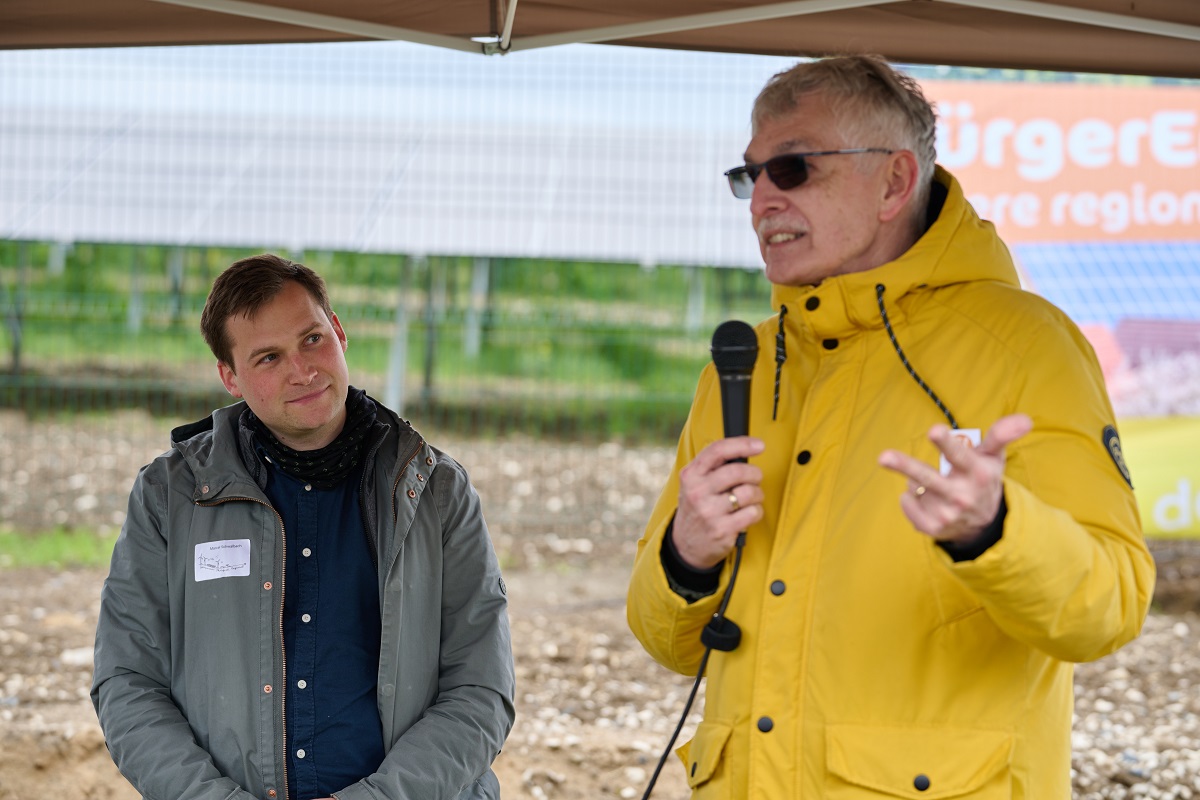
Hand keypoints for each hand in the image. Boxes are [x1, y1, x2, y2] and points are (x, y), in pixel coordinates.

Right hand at [672, 436, 765, 568]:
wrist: (685, 546)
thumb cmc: (696, 509)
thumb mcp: (693, 484)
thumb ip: (712, 467)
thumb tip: (744, 450)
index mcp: (690, 476)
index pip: (717, 451)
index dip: (742, 444)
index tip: (759, 445)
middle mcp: (697, 492)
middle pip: (738, 471)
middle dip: (754, 474)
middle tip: (755, 478)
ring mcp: (709, 512)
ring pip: (749, 492)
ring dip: (757, 494)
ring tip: (751, 498)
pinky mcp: (722, 530)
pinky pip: (753, 512)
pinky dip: (757, 511)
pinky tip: (748, 514)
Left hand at [878, 414, 1032, 543]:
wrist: (984, 524)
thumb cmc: (983, 478)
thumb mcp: (994, 457)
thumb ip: (1002, 435)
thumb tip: (1025, 419)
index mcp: (977, 474)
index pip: (960, 456)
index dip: (946, 443)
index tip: (934, 430)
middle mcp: (962, 496)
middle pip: (928, 478)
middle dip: (905, 467)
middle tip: (884, 457)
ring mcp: (946, 514)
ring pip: (913, 486)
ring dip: (916, 481)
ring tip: (935, 484)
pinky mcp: (932, 527)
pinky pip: (907, 503)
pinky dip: (910, 497)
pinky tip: (924, 497)